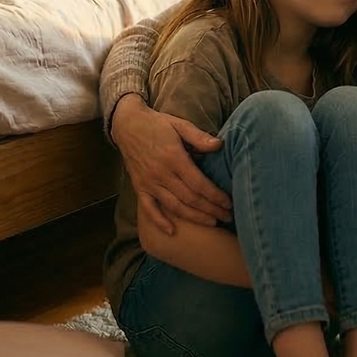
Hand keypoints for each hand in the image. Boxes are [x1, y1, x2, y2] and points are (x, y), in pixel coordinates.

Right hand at [110, 94, 230, 235]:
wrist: (127, 125)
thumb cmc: (157, 124)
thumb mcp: (180, 125)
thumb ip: (199, 137)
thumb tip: (220, 145)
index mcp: (173, 158)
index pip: (198, 183)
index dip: (215, 196)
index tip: (229, 203)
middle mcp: (161, 174)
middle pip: (190, 198)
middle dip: (211, 209)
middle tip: (228, 217)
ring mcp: (149, 183)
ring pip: (174, 206)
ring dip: (194, 217)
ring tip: (213, 223)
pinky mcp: (139, 188)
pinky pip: (149, 208)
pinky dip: (159, 221)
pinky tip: (172, 232)